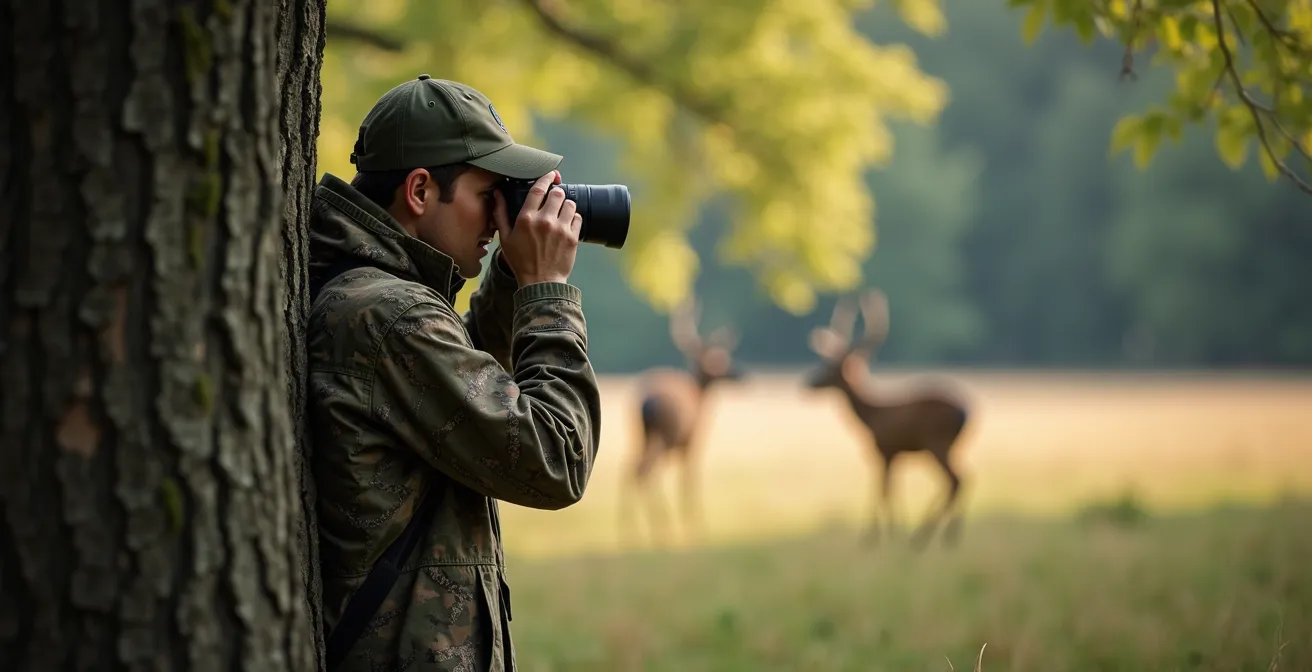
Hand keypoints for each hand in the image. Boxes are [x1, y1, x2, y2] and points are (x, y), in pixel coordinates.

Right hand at [494, 171, 581, 286]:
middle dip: (556, 193)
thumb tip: (497, 193)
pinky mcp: (573, 238)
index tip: (550, 175)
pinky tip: (566, 225)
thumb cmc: (521, 261)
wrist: (540, 282)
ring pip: (570, 204)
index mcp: (526, 219)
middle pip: (558, 194)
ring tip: (560, 213)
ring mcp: (561, 229)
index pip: (538, 189)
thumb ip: (501, 213)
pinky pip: (578, 218)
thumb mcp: (505, 238)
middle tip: (554, 200)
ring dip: (566, 206)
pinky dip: (573, 218)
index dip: (545, 178)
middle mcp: (545, 221)